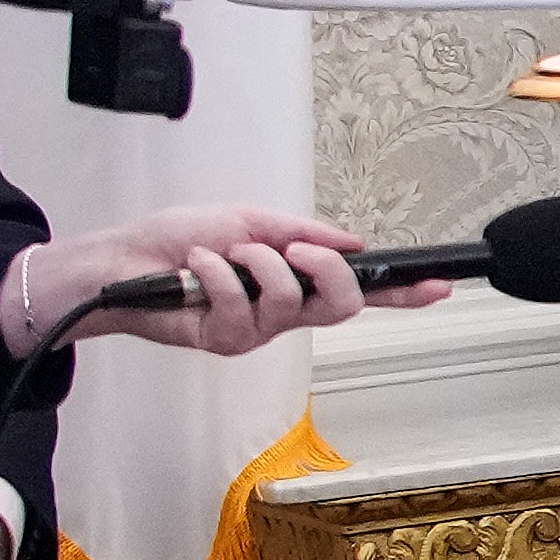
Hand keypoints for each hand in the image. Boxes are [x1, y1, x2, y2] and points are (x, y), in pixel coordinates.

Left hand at [0, 205, 408, 365]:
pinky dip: (220, 274)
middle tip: (297, 251)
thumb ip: (302, 232)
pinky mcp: (227, 340)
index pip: (361, 289)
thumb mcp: (248, 219)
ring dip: (258, 264)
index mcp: (297, 280)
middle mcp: (285, 310)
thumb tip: (352, 243)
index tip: (438, 285)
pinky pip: (244, 306)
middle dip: (327, 271)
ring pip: (292, 302)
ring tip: (225, 253)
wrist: (121, 261)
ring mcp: (258, 329)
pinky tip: (196, 267)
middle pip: (343, 306)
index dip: (403, 291)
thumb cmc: (177, 240)